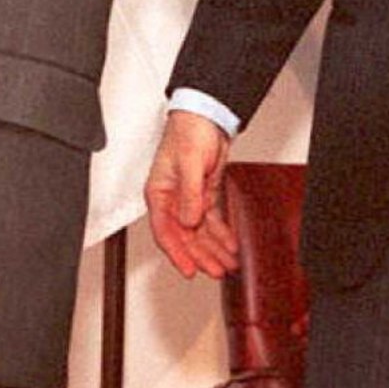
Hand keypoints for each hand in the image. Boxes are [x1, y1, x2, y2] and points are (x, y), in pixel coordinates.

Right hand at [143, 109, 239, 279]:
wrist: (206, 117)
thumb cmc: (188, 133)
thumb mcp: (189, 164)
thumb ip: (189, 194)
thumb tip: (188, 222)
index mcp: (159, 194)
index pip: (165, 231)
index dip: (177, 253)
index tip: (189, 270)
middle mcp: (173, 200)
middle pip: (185, 237)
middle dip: (201, 256)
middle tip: (216, 271)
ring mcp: (189, 199)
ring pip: (199, 233)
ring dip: (213, 249)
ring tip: (227, 264)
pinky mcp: (205, 195)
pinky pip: (212, 221)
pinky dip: (221, 234)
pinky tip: (229, 244)